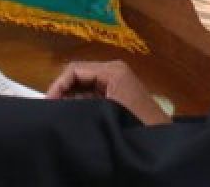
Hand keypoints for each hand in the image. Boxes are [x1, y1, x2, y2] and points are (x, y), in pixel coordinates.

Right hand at [46, 60, 170, 125]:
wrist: (162, 140)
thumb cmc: (135, 122)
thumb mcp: (104, 110)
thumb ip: (79, 102)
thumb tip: (55, 101)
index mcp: (112, 70)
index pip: (75, 69)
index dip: (58, 85)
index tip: (47, 104)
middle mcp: (114, 71)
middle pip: (78, 75)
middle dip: (63, 92)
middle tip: (51, 111)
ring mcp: (117, 82)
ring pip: (84, 86)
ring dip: (70, 99)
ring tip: (60, 115)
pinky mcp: (117, 94)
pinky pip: (92, 95)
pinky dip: (81, 104)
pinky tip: (75, 117)